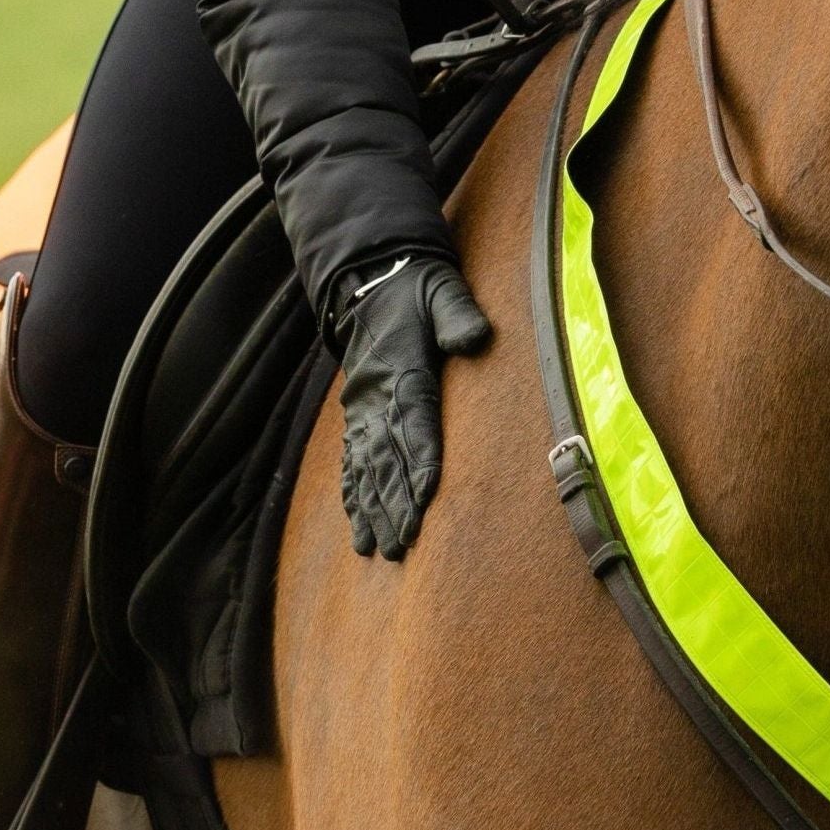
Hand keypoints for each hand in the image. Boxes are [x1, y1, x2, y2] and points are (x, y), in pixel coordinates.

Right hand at [334, 255, 491, 559]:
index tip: (426, 496)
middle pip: (388, 457)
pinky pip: (352, 462)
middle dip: (395, 503)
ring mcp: (363, 409)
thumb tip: (476, 338)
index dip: (420, 458)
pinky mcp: (357, 415)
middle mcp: (377, 396)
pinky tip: (359, 528)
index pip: (414, 420)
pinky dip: (355, 497)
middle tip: (404, 545)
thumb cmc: (415, 287)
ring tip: (378, 551)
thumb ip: (458, 314)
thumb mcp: (441, 289)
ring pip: (367, 467)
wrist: (369, 278)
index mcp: (403, 368)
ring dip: (373, 510)